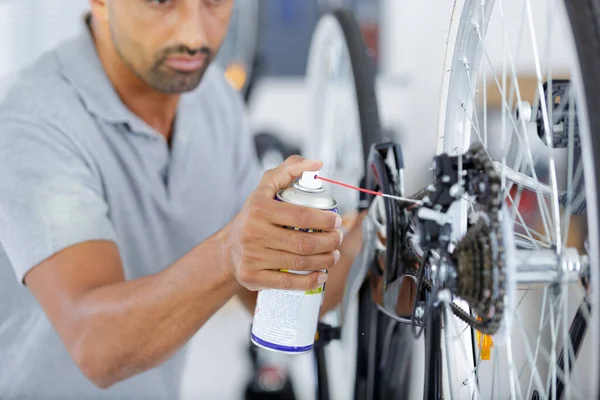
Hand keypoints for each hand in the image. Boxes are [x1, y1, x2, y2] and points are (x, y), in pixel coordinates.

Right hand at [225, 156, 343, 290]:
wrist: (228, 248)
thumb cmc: (255, 215)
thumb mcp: (266, 187)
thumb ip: (290, 169)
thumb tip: (317, 164)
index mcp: (259, 208)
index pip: (301, 215)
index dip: (325, 220)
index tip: (337, 221)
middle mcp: (253, 233)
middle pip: (303, 242)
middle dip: (330, 242)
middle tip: (338, 239)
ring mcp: (252, 257)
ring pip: (299, 263)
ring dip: (324, 261)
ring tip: (333, 256)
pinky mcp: (252, 277)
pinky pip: (287, 283)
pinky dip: (309, 281)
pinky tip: (321, 276)